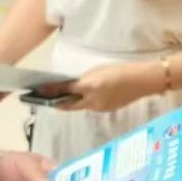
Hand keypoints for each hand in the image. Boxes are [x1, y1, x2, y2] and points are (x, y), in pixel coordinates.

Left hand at [40, 62, 160, 113]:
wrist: (144, 80)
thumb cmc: (122, 70)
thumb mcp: (99, 70)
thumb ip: (84, 78)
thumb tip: (71, 84)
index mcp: (89, 87)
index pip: (64, 90)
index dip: (50, 91)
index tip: (38, 90)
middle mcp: (92, 101)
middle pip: (68, 105)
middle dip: (56, 102)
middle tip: (45, 98)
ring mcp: (100, 108)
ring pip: (80, 106)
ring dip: (71, 102)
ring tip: (62, 97)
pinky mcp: (107, 110)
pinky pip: (91, 107)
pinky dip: (85, 102)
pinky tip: (85, 97)